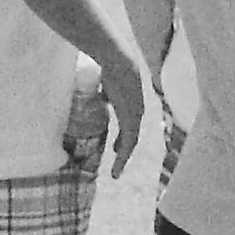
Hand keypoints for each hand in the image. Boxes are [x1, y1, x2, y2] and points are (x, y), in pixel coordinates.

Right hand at [102, 62, 146, 179]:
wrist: (118, 61)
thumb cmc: (110, 65)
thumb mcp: (108, 82)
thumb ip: (105, 91)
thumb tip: (97, 93)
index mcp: (131, 100)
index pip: (129, 123)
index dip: (122, 136)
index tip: (115, 145)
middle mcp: (137, 109)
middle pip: (131, 135)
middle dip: (123, 150)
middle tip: (117, 163)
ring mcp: (136, 115)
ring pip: (131, 142)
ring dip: (123, 159)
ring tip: (115, 173)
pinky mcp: (132, 119)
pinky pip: (129, 142)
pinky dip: (123, 157)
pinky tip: (117, 167)